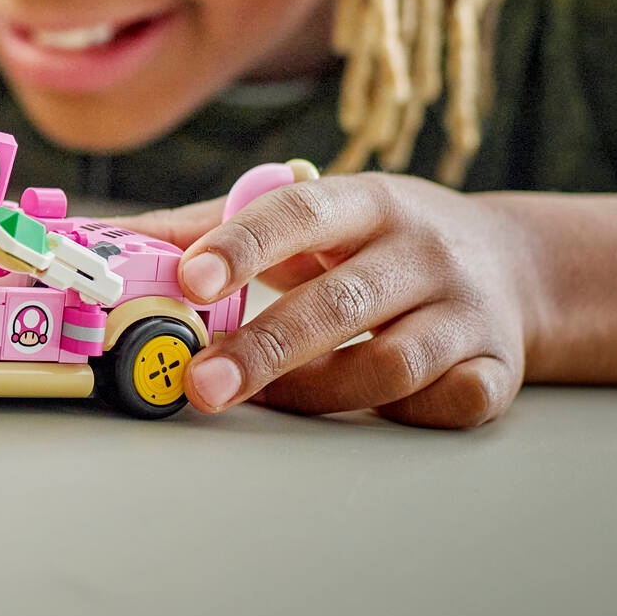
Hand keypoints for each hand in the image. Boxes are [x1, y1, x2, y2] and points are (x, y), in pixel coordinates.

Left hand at [117, 176, 542, 428]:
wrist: (510, 263)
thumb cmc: (377, 240)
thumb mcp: (310, 215)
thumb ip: (208, 228)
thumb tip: (106, 241)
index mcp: (366, 201)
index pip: (300, 213)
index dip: (242, 245)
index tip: (188, 281)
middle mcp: (423, 250)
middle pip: (341, 302)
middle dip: (264, 348)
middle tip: (199, 384)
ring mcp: (467, 311)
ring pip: (392, 363)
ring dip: (317, 390)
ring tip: (262, 399)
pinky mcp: (500, 368)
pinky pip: (450, 403)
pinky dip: (405, 414)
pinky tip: (366, 410)